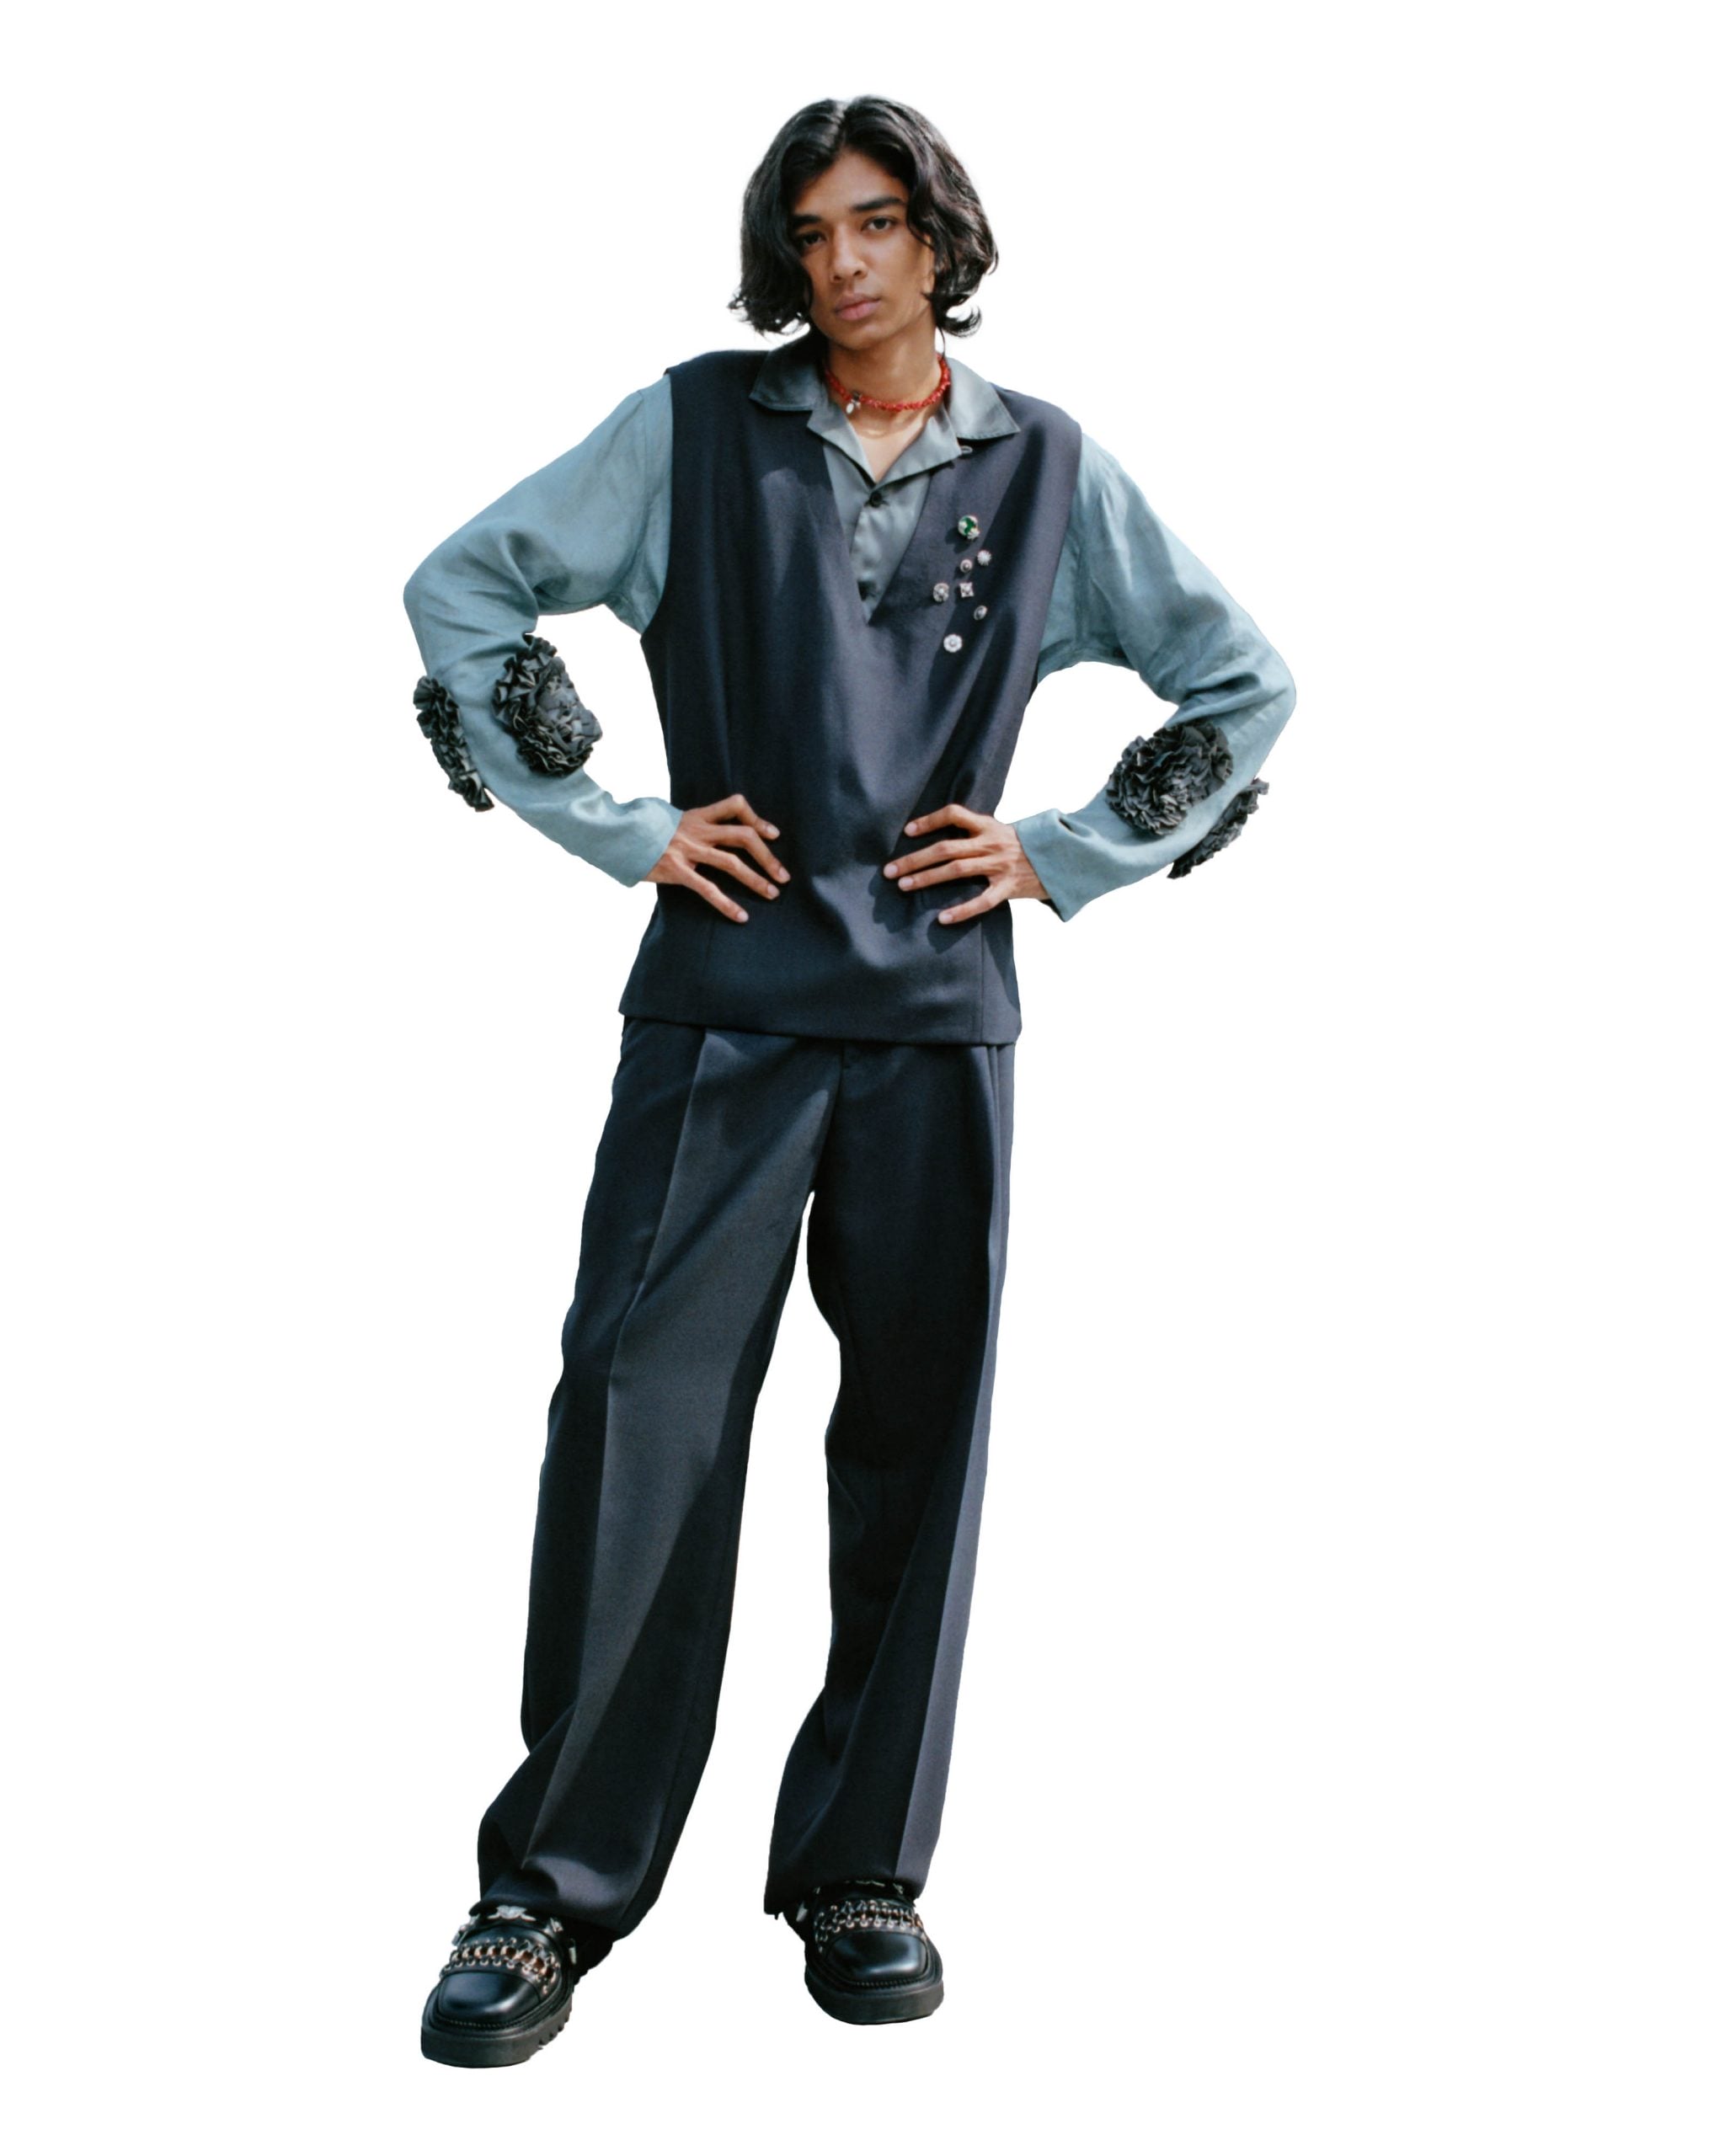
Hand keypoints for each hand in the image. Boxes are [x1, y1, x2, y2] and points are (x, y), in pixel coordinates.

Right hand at [645, 793, 789, 921]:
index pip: (734, 806)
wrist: (614, 833)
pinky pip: (707, 888)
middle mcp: (696, 830)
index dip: (756, 819)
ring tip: (772, 894)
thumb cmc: (641, 832)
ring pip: (732, 862)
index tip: (772, 833)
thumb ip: (689, 827)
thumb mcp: (667, 821)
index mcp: (696, 816)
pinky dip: (727, 904)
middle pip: (742, 836)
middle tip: (783, 875)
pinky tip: (740, 916)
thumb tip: (705, 838)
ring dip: (756, 879)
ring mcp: (687, 849)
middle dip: (767, 856)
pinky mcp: (676, 869)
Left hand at [883, 802, 1048, 922]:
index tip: (907, 831)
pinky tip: (942, 919)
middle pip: (945, 847)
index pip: (954, 814)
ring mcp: (999, 865)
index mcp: (988, 825)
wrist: (1061, 858)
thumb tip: (943, 836)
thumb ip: (976, 832)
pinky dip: (961, 911)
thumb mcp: (1001, 831)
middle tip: (890, 870)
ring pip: (956, 870)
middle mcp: (990, 843)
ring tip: (904, 886)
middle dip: (915, 858)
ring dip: (927, 878)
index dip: (929, 820)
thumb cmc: (1024, 847)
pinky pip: (981, 901)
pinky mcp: (1008, 887)